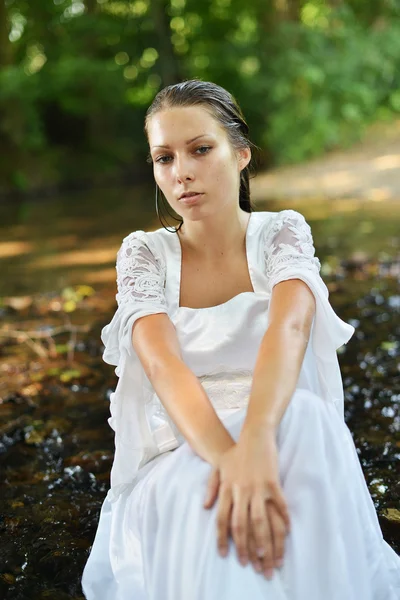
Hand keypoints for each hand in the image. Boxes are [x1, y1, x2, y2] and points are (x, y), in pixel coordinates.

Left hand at [203, 432, 289, 578]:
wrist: (254, 435)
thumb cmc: (236, 452)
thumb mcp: (219, 467)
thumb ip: (211, 487)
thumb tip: (206, 507)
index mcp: (227, 488)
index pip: (222, 519)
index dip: (222, 539)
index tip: (225, 555)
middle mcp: (241, 490)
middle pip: (241, 525)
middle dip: (245, 547)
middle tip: (250, 564)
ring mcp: (257, 487)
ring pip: (260, 520)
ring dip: (264, 541)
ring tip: (268, 557)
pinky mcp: (273, 482)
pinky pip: (279, 504)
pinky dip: (283, 518)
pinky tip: (287, 531)